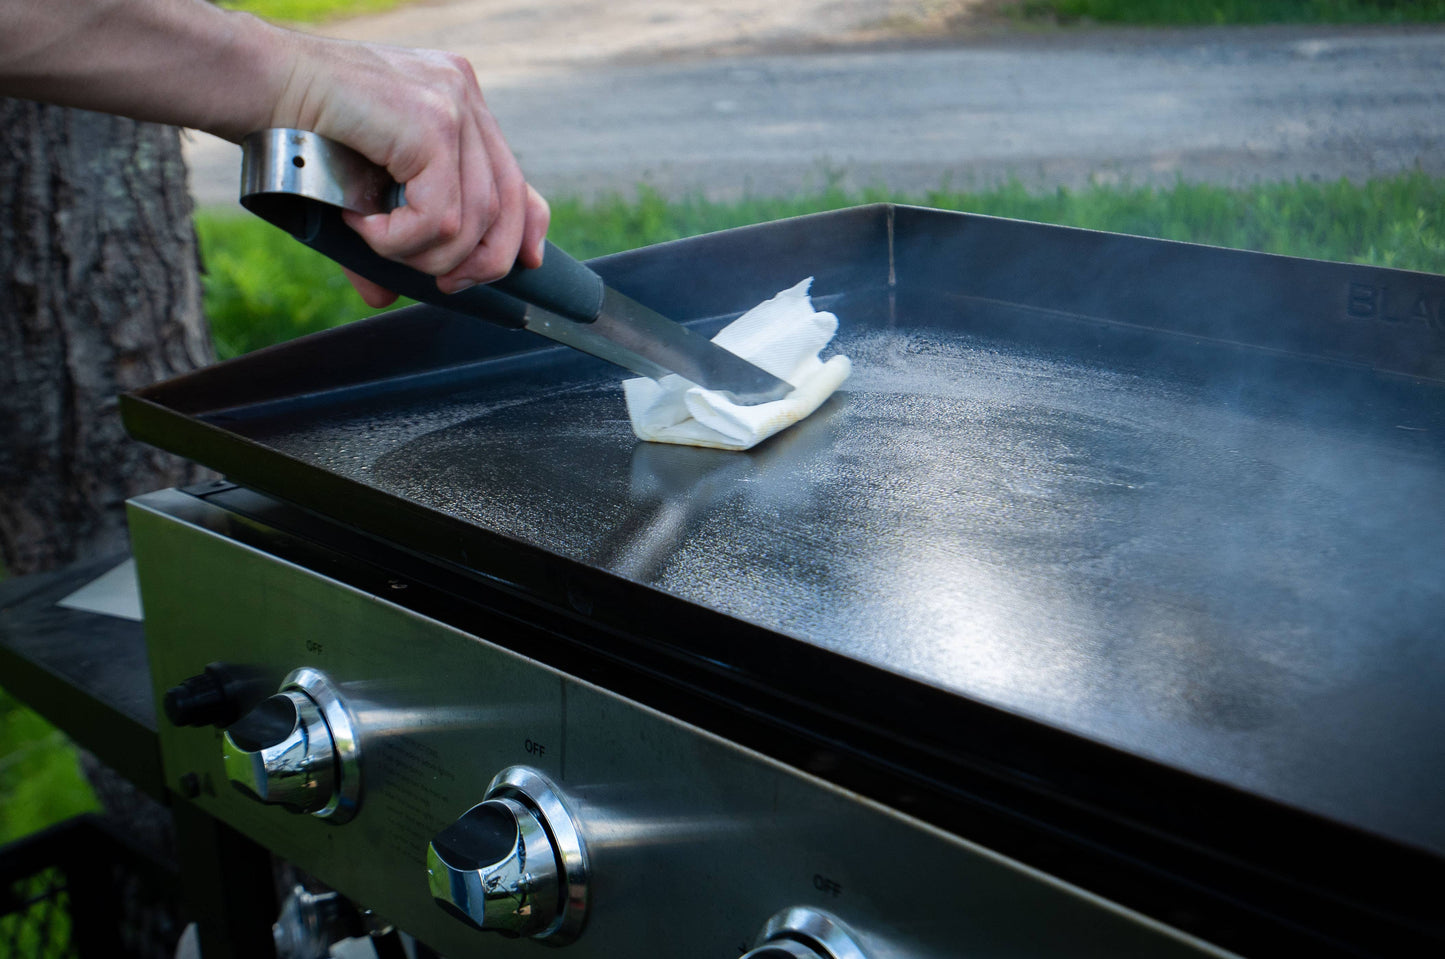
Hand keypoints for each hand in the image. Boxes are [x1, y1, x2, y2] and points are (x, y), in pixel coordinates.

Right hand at [268, 35, 549, 306]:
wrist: (254, 84)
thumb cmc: (294, 130)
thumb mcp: (356, 189)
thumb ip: (384, 238)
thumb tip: (385, 298)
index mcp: (455, 101)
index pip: (516, 177)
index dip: (525, 229)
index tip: (521, 265)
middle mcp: (463, 95)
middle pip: (507, 203)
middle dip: (480, 261)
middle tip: (440, 281)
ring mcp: (452, 105)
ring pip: (472, 221)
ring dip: (421, 252)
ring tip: (373, 238)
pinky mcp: (433, 124)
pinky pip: (441, 217)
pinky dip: (400, 238)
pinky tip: (362, 222)